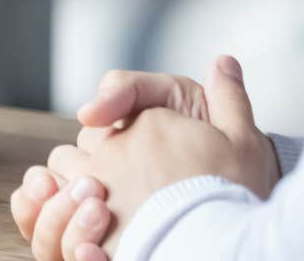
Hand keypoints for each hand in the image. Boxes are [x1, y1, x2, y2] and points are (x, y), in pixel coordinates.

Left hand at [11, 58, 280, 260]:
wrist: (224, 245)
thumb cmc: (234, 195)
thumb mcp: (244, 140)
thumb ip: (228, 97)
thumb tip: (223, 62)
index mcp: (148, 124)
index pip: (112, 119)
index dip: (124, 137)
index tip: (148, 158)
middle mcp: (114, 151)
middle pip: (82, 147)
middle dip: (94, 161)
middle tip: (123, 185)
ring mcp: (95, 188)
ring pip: (61, 179)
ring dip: (74, 189)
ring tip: (104, 209)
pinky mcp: (87, 227)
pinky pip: (59, 218)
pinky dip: (68, 224)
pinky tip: (92, 236)